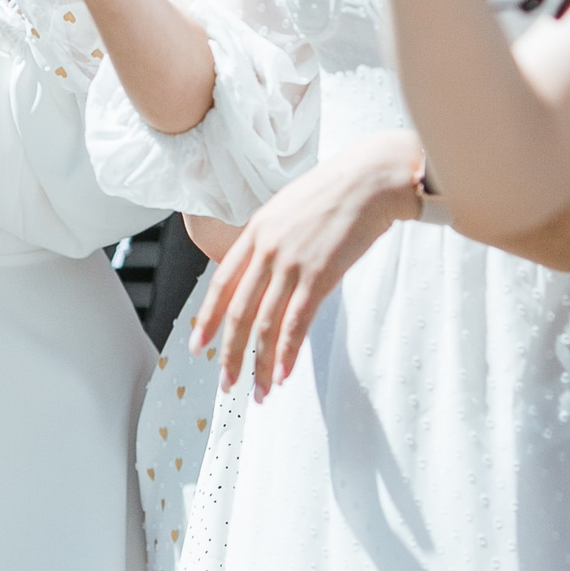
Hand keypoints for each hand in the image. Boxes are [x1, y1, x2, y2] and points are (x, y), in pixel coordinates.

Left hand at [191, 130, 426, 396]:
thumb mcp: (289, 209)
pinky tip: (284, 375)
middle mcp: (266, 249)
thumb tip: (267, 270)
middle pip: (238, 312)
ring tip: (259, 391)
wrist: (370, 178)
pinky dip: (287, 353)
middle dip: (229, 354)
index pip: (221, 283)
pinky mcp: (319, 275)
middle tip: (226, 384)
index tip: (199, 345)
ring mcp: (291, 263)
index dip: (208, 319)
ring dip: (260, 364)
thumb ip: (273, 239)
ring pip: (264, 325)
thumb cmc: (336, 191)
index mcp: (255, 232)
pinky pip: (296, 323)